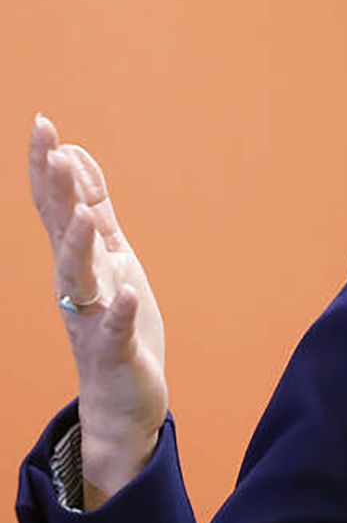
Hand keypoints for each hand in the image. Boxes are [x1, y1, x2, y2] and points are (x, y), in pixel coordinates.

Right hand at [27, 115, 168, 506]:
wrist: (120, 398)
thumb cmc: (115, 323)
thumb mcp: (110, 256)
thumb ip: (94, 209)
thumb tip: (75, 156)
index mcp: (77, 260)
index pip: (56, 207)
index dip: (49, 166)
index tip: (44, 123)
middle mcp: (77, 285)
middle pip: (61, 232)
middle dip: (56, 191)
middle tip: (51, 148)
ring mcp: (93, 317)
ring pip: (80, 278)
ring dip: (79, 246)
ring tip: (83, 216)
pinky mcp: (116, 350)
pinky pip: (115, 330)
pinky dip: (120, 311)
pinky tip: (127, 295)